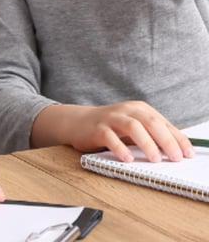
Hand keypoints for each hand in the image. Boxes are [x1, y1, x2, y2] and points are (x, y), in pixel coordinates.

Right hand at [61, 102, 193, 162]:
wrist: (79, 122)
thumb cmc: (113, 128)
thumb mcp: (135, 127)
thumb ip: (153, 135)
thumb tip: (179, 151)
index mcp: (139, 109)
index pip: (163, 123)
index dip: (178, 139)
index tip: (188, 154)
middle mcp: (126, 110)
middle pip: (150, 122)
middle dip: (166, 140)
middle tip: (176, 158)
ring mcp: (111, 118)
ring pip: (132, 126)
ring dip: (146, 143)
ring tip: (155, 159)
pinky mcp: (97, 128)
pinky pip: (110, 137)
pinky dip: (120, 149)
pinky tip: (128, 159)